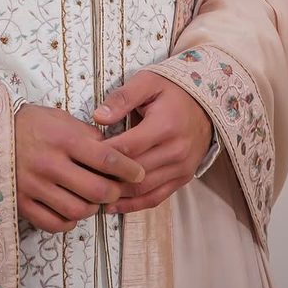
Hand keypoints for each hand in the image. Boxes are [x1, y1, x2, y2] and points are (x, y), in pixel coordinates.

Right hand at [15, 103, 145, 232]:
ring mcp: (35, 186)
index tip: (139, 173)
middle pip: (96, 190)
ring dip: (92, 208)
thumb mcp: (62, 119)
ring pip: (78, 211)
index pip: (107, 159)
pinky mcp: (23, 203)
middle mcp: (50, 163)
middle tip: (116, 189)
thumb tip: (115, 156)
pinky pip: (55, 224)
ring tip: (93, 199)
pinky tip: (72, 209)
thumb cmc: (34, 124)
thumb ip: (88, 137)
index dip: (129, 169)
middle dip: (114, 192)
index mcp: (63, 138)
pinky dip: (69, 221)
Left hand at [92, 71, 211, 214]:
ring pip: (143, 189)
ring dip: (117, 194)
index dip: (104, 154)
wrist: (205, 104)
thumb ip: (122, 98)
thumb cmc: (171, 90)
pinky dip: (134, 204)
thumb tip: (98, 117)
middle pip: (134, 172)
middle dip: (107, 177)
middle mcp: (176, 151)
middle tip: (82, 178)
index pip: (128, 147)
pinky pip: (156, 198)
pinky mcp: (183, 178)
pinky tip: (114, 206)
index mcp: (165, 125)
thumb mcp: (147, 82)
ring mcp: (181, 168)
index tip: (84, 154)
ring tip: (92, 194)